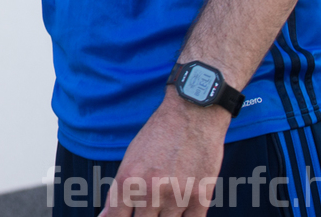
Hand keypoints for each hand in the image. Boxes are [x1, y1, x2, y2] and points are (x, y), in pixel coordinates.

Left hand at [98, 89, 228, 216]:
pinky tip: (181, 207)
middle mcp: (150, 190)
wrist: (193, 115)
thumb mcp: (131, 160)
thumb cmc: (158, 136)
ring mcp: (177, 195)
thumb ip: (119, 192)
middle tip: (151, 203)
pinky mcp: (202, 196)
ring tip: (167, 197)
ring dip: (166, 216)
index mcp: (128, 180)